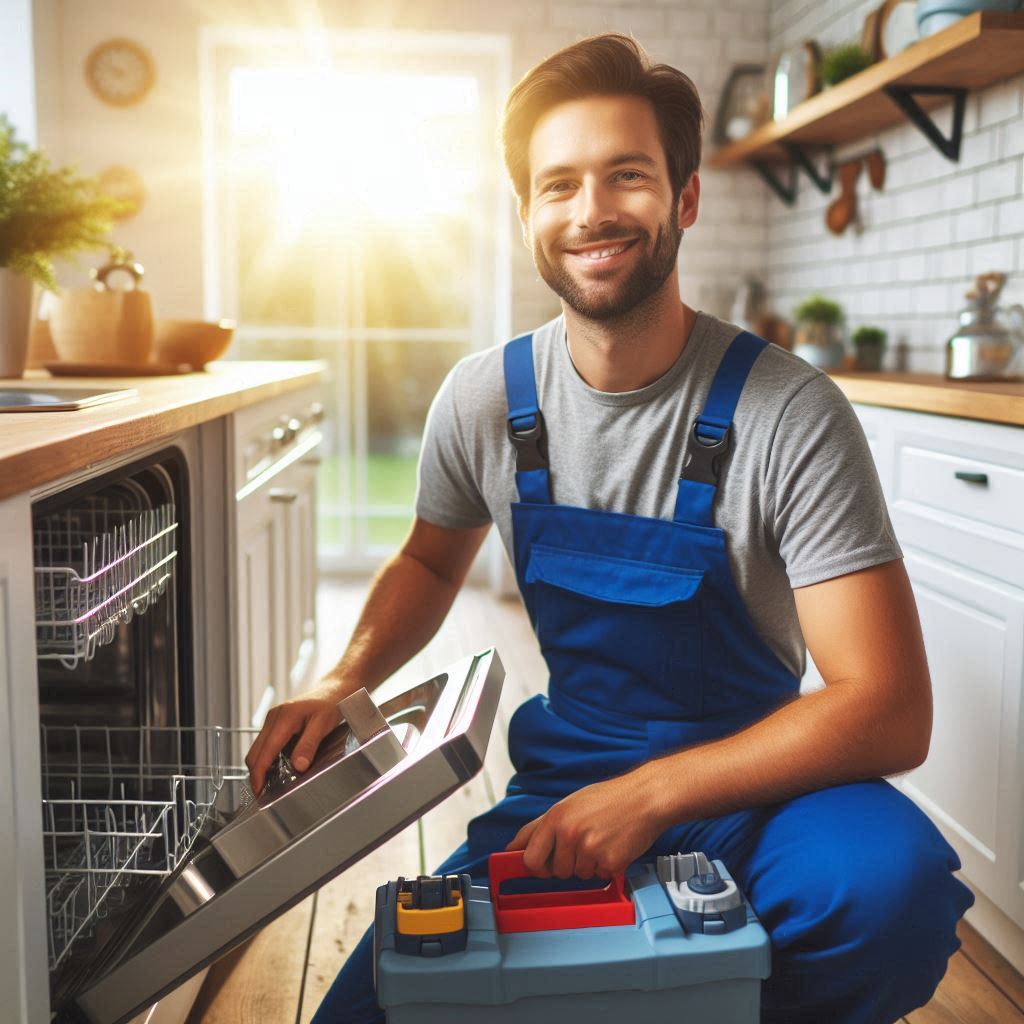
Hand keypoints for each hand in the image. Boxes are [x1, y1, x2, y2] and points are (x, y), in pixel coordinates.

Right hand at [245, 687, 342, 792]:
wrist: (336, 688)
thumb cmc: (332, 703)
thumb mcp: (324, 724)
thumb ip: (309, 745)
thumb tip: (297, 767)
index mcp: (283, 718)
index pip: (264, 753)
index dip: (259, 775)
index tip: (260, 793)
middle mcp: (273, 717)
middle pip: (255, 752)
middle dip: (256, 774)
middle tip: (264, 794)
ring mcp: (273, 719)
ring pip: (258, 749)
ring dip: (261, 767)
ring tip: (270, 785)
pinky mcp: (276, 722)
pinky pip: (266, 744)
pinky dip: (267, 758)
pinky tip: (278, 768)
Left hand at [505, 771, 665, 880]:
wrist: (645, 798)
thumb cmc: (610, 798)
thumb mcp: (569, 804)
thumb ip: (540, 826)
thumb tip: (514, 846)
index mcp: (556, 818)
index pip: (530, 858)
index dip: (535, 865)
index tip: (539, 867)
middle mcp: (569, 834)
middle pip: (555, 871)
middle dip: (566, 865)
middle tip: (582, 845)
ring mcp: (589, 850)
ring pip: (578, 875)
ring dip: (588, 864)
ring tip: (601, 840)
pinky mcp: (609, 862)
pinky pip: (599, 876)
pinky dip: (606, 866)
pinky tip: (613, 846)